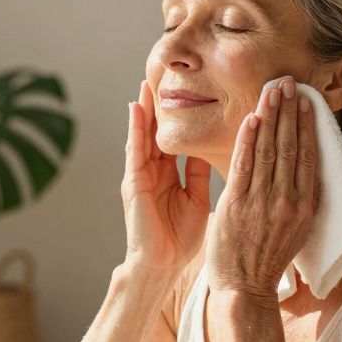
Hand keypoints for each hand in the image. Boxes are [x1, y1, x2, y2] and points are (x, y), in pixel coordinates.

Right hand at [121, 79, 212, 273]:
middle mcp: (152, 172)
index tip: (187, 92)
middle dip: (158, 106)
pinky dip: (135, 129)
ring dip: (144, 110)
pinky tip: (136, 109)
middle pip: (155, 131)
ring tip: (146, 83)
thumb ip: (198, 173)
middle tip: (161, 76)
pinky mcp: (134, 183)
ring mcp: (140, 176)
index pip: (174, 138)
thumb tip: (208, 148)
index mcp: (169, 175)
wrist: (162, 265)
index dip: (179, 117)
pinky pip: (135, 150)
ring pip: (143, 135)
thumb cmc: (179, 239)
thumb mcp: (196, 198)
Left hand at [206, 76, 318, 299]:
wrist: (244, 288)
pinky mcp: (236, 205)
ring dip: (270, 117)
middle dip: (289, 112)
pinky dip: (248, 139)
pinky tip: (252, 118)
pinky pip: (244, 165)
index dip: (307, 125)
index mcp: (304, 206)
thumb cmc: (267, 258)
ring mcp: (261, 202)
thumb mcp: (296, 229)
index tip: (306, 101)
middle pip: (289, 147)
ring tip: (272, 92)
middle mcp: (286, 202)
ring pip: (268, 151)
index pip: (307, 156)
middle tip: (288, 84)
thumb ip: (298, 199)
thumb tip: (303, 171)